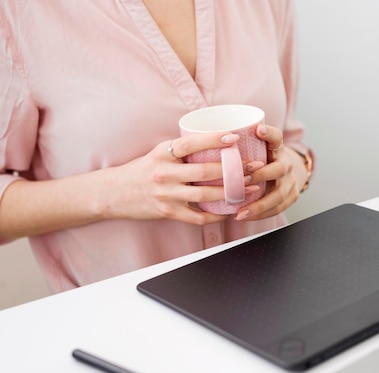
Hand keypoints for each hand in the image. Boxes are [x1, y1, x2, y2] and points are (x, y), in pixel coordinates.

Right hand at [104, 132, 260, 224]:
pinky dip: (216, 215)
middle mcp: (164, 173)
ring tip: (249, 187)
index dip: (214, 140)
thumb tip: (214, 141)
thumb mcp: (157, 153)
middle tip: (253, 166)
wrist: (113, 193)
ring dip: (230, 192)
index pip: (191, 144)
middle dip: (232, 169)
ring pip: (205, 195)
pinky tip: (230, 210)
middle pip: (204, 171)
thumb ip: (181, 150)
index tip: (234, 137)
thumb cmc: (141, 170)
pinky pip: (197, 217)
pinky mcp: (168, 212)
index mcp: (162, 153)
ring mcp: (166, 195)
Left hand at [234, 124, 306, 220]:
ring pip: (279, 195)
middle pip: (278, 169)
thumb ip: (238, 146)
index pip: (276, 136)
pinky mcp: (292, 196)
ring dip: (259, 204)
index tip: (258, 129)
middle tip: (243, 181)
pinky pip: (277, 208)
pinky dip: (260, 214)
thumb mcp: (256, 148)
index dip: (269, 133)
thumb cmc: (260, 160)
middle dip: (261, 175)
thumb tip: (200, 137)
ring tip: (240, 212)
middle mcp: (286, 163)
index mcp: (277, 148)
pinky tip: (244, 216)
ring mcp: (291, 181)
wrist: (285, 172)